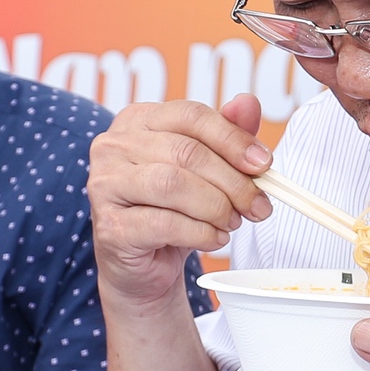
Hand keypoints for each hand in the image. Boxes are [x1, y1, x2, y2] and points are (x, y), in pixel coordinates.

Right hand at [88, 95, 272, 306]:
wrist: (142, 265)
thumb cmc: (171, 211)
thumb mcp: (203, 171)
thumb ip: (225, 136)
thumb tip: (248, 105)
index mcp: (137, 120)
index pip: (190, 115)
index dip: (233, 139)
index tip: (264, 164)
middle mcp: (113, 146)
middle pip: (186, 152)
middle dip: (233, 181)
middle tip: (258, 205)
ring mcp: (105, 186)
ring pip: (174, 185)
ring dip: (217, 207)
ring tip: (232, 222)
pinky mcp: (110, 226)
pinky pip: (166, 223)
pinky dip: (202, 233)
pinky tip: (214, 238)